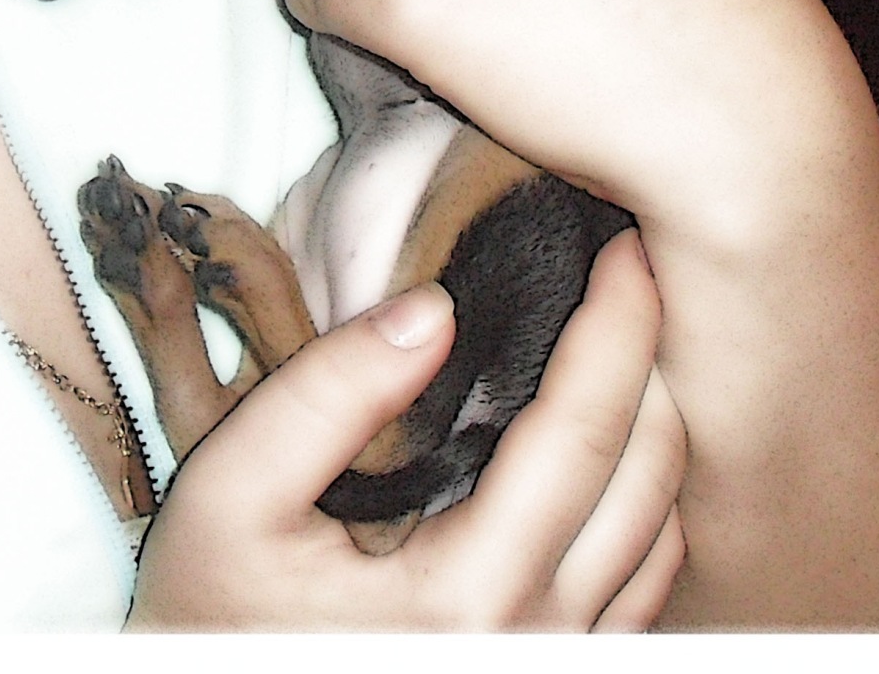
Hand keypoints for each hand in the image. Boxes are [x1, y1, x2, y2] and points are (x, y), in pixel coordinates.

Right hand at [128, 231, 684, 630]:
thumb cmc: (215, 603)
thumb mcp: (235, 488)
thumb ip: (326, 394)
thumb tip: (436, 306)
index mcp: (468, 593)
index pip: (582, 434)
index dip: (619, 328)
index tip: (627, 247)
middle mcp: (536, 642)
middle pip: (650, 481)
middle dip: (656, 361)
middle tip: (632, 273)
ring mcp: (553, 668)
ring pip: (664, 536)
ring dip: (656, 430)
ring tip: (621, 345)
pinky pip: (643, 585)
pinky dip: (641, 498)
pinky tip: (600, 440)